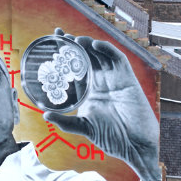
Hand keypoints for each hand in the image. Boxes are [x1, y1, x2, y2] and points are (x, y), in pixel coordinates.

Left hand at [43, 29, 159, 180]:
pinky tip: (95, 45)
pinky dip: (107, 49)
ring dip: (88, 44)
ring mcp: (115, 79)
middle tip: (60, 35)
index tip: (53, 42)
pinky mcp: (128, 79)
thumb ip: (66, 122)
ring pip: (101, 54)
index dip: (66, 54)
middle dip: (74, 44)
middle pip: (87, 56)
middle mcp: (102, 81)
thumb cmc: (112, 138)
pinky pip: (118, 59)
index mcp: (91, 91)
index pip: (76, 68)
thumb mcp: (84, 127)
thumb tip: (46, 115)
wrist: (134, 146)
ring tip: (74, 39)